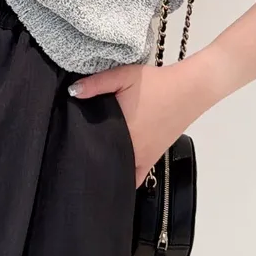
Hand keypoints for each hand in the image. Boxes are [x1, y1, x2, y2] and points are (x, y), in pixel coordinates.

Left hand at [69, 62, 204, 186]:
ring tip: (90, 165)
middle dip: (89, 160)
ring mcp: (143, 157)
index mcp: (121, 130)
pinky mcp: (152, 158)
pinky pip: (135, 177)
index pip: (92, 147)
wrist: (189, 90)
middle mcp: (131, 149)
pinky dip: (125, 179)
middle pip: (103, 161)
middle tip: (74, 156)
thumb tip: (72, 92)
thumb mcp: (124, 76)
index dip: (78, 148)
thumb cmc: (156, 83)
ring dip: (105, 169)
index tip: (67, 148)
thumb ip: (97, 83)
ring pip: (118, 171)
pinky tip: (113, 179)